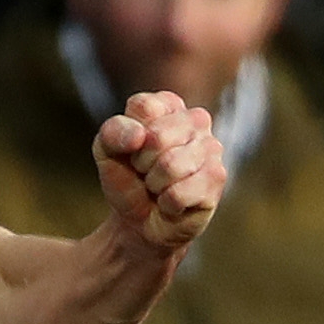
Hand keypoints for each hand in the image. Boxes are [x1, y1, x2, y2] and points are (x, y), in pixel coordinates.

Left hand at [93, 91, 226, 251]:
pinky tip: (172, 202)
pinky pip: (179, 193)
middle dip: (141, 162)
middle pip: (157, 137)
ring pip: (170, 166)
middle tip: (144, 171)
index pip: (143, 107)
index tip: (131, 149)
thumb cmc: (126, 177)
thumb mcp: (106, 150)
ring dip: (154, 184)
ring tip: (158, 186)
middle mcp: (196, 120)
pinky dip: (167, 203)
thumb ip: (113, 132)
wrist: (139, 219)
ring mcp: (212, 148)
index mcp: (168, 105)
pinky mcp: (218, 178)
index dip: (127, 136)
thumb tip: (139, 135)